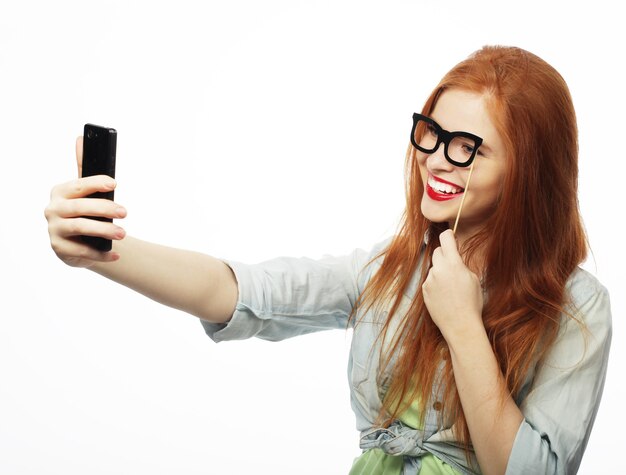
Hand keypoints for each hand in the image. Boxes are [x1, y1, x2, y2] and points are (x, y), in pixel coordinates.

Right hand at [44, 137, 126, 267]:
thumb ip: (84, 167)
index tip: (115, 183)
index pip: (78, 185)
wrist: (79, 240)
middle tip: (125, 212)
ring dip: (104, 230)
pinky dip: (101, 254)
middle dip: (104, 209)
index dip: (96, 183)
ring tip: (124, 233)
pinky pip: (82, 251)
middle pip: (79, 208)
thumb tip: (80, 138)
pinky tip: (116, 254)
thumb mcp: (84, 190)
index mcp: (60, 192)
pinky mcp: (59, 249)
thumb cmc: (85, 210)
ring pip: (80, 228)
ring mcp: (54, 230)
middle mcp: (53, 210)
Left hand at [422, 229, 483, 341]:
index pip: (445, 239)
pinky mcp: (424, 289)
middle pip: (437, 252)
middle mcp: (438, 269)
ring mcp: (429, 280)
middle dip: (445, 254)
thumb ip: (461, 264)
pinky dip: (435, 283)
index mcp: (453, 264)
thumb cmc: (471, 302)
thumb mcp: (473, 278)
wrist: (460, 324)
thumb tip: (455, 257)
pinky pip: (430, 280)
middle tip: (453, 264)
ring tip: (451, 287)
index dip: (448, 236)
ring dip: (440, 271)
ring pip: (434, 267)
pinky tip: (444, 295)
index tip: (450, 236)